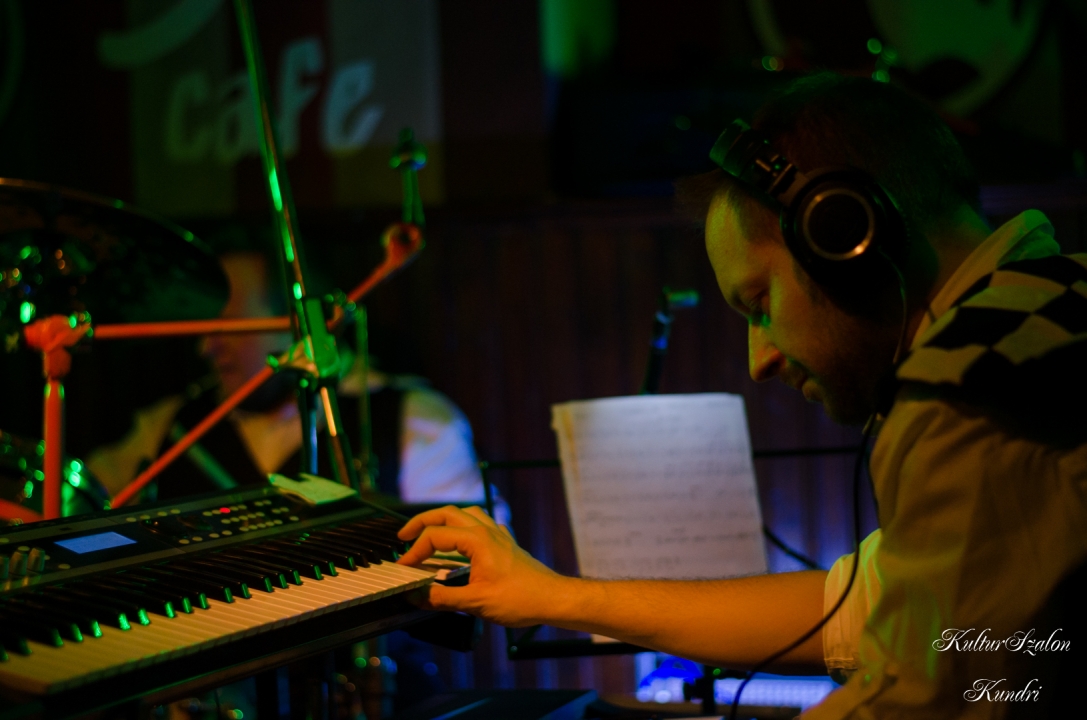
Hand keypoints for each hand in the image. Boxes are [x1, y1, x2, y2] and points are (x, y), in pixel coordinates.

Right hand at [397, 505, 569, 626]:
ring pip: (466, 513)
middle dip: (422, 521)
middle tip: (404, 535)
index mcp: (477, 541)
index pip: (435, 537)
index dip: (414, 552)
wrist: (552, 599)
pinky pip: (482, 524)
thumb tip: (416, 596)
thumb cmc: (520, 599)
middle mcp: (487, 531)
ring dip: (444, 519)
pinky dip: (466, 526)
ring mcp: (498, 536)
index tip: (403, 568)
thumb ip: (442, 598)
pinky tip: (463, 541)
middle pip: (448, 513)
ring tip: (429, 531)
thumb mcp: (475, 602)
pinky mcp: (506, 544)